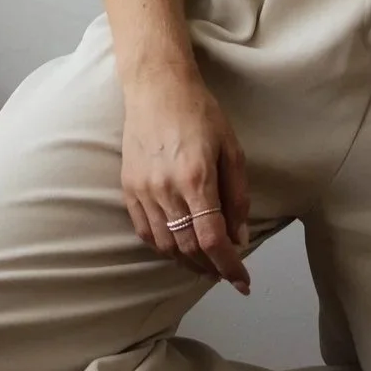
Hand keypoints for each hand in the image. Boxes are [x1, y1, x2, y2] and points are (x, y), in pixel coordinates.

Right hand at [120, 61, 251, 290]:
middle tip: (227, 273)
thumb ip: (237, 197)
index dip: (230, 267)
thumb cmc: (200, 113)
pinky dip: (163, 247)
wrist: (156, 88)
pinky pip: (145, 231)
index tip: (242, 282)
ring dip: (188, 262)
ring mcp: (143, 191)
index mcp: (196, 179)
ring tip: (205, 264)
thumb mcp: (231, 150)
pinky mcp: (128, 189)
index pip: (213, 240)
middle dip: (211, 268)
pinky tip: (178, 247)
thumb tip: (239, 237)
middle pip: (189, 249)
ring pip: (165, 246)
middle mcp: (166, 190)